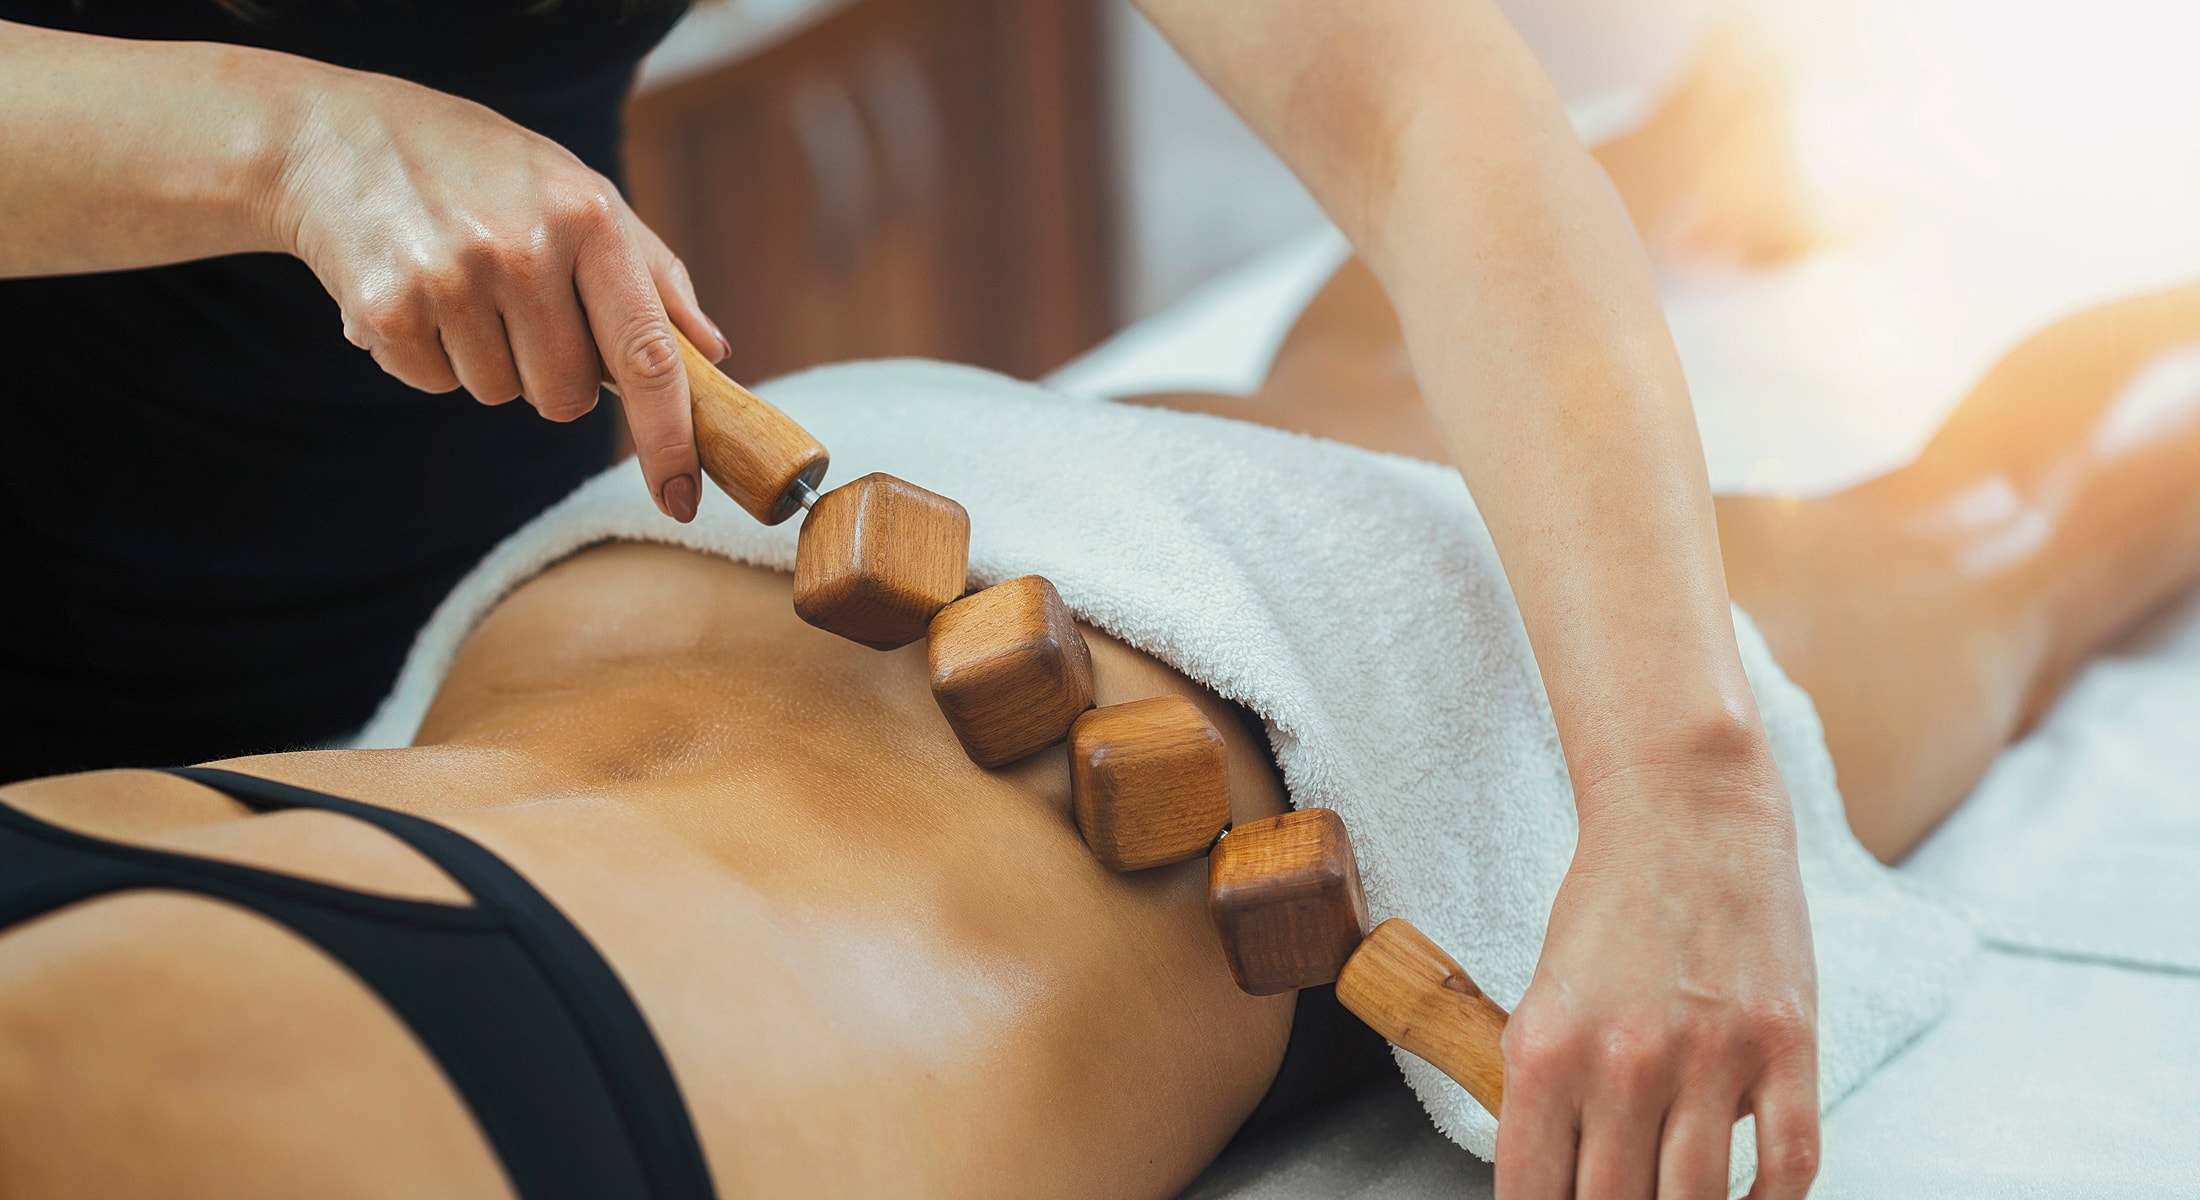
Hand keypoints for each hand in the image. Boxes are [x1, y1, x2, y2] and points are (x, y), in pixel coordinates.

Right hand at [262, 61, 728, 521]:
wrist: (335, 136)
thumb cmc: (483, 171)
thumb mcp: (579, 192)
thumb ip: (653, 276)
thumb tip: (713, 353)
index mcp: (589, 217)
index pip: (648, 355)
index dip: (670, 439)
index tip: (683, 500)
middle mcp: (523, 249)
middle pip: (568, 397)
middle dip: (550, 372)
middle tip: (516, 303)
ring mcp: (451, 279)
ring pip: (499, 394)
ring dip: (485, 359)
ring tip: (458, 283)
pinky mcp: (386, 309)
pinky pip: (436, 385)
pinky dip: (428, 354)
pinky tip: (413, 290)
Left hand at [1497, 751, 1818, 1199]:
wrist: (1685, 814)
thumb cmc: (1609, 905)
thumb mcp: (1544, 997)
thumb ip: (1546, 1092)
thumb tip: (1555, 1183)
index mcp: (1546, 1050)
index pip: (1532, 1193)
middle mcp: (1624, 1062)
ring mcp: (1711, 1057)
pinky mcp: (1787, 1046)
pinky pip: (1788, 1167)